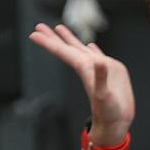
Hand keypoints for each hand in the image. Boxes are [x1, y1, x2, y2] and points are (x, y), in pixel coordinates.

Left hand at [30, 24, 133, 147]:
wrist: (116, 123)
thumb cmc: (108, 112)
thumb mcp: (104, 95)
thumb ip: (100, 77)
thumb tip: (98, 61)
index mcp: (84, 69)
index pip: (63, 52)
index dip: (49, 42)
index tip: (33, 33)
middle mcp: (88, 67)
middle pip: (67, 48)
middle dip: (53, 37)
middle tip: (38, 25)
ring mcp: (98, 68)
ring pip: (80, 49)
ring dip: (70, 40)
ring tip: (60, 28)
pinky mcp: (110, 71)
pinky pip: (97, 56)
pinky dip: (92, 49)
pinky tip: (90, 45)